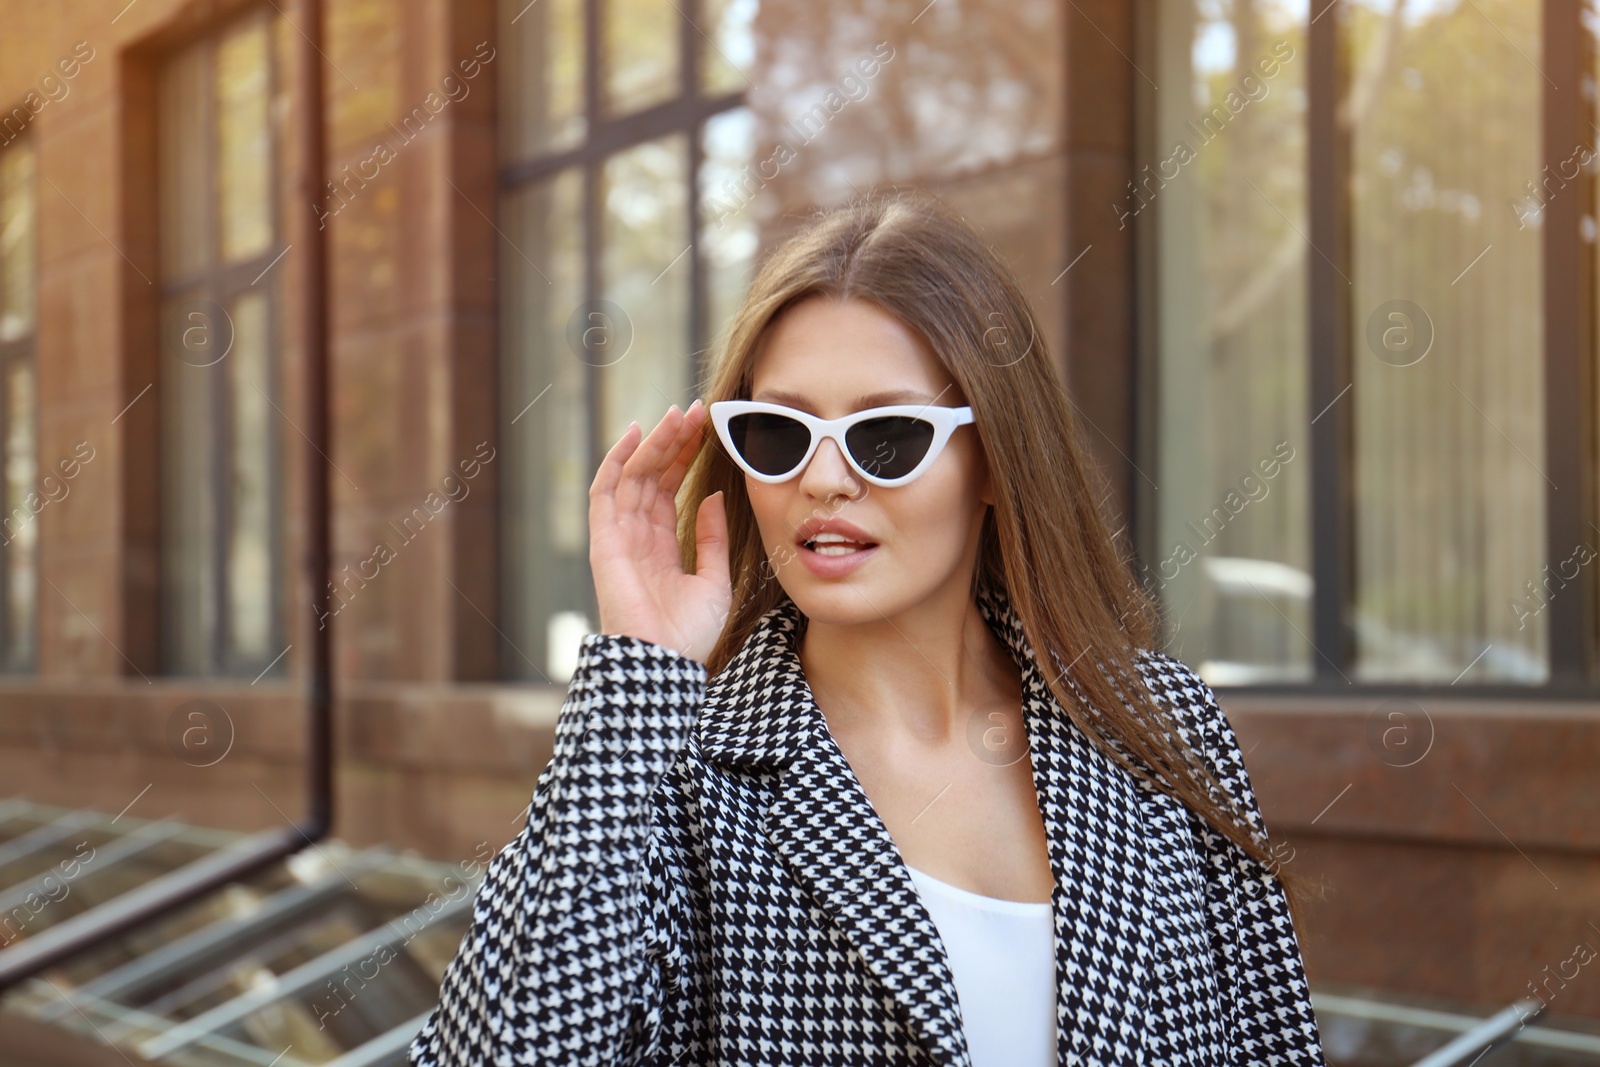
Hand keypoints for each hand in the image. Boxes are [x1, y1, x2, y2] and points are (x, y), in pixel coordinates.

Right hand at [589, 399, 731, 663]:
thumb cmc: (689, 635)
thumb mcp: (714, 579)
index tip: (706, 430)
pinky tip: (635, 434)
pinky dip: (617, 461)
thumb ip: (712, 537)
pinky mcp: (606, 542)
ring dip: (653, 443)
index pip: (669, 491)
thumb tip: (715, 495)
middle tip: (695, 410)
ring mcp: (619, 538)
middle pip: (651, 477)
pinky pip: (606, 493)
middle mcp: (637, 538)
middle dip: (672, 442)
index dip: (684, 459)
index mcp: (661, 548)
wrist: (665, 664)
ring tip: (677, 414)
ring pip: (633, 477)